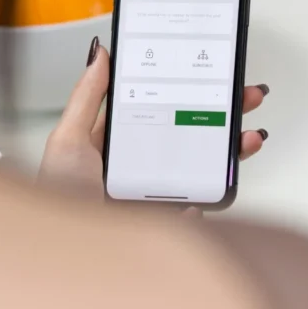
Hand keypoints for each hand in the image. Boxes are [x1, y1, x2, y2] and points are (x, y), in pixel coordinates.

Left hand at [38, 37, 268, 200]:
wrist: (67, 253)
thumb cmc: (59, 195)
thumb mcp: (68, 139)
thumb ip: (86, 97)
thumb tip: (99, 54)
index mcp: (120, 141)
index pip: (163, 106)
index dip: (190, 90)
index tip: (213, 75)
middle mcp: (142, 164)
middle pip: (192, 131)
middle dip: (225, 113)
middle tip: (246, 97)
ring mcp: (159, 191)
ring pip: (205, 164)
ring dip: (232, 150)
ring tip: (248, 139)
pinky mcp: (169, 219)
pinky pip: (200, 203)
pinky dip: (215, 193)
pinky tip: (220, 180)